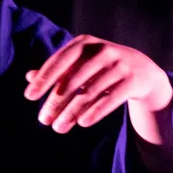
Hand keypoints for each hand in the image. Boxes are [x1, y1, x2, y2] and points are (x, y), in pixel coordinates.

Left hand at [24, 35, 172, 133]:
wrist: (143, 71)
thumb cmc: (103, 67)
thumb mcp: (81, 64)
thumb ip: (57, 70)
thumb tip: (29, 77)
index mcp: (85, 44)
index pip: (59, 61)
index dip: (43, 79)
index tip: (29, 97)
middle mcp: (102, 51)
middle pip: (72, 80)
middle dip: (55, 102)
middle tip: (43, 120)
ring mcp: (119, 65)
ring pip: (90, 92)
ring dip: (71, 112)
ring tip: (58, 128)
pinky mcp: (132, 81)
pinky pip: (110, 99)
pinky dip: (95, 112)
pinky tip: (82, 123)